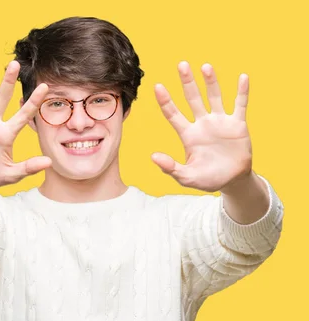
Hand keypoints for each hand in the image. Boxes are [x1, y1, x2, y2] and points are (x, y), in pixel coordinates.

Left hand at [152, 61, 252, 192]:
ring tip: (205, 67)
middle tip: (181, 64)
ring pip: (214, 97)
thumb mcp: (186, 177)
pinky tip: (242, 77)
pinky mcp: (238, 124)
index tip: (157, 86)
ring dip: (211, 82)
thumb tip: (153, 156)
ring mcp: (220, 122)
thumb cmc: (207, 178)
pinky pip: (240, 105)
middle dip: (187, 82)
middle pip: (192, 99)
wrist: (232, 180)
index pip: (173, 114)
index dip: (165, 101)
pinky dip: (241, 92)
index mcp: (188, 135)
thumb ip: (170, 168)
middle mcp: (202, 124)